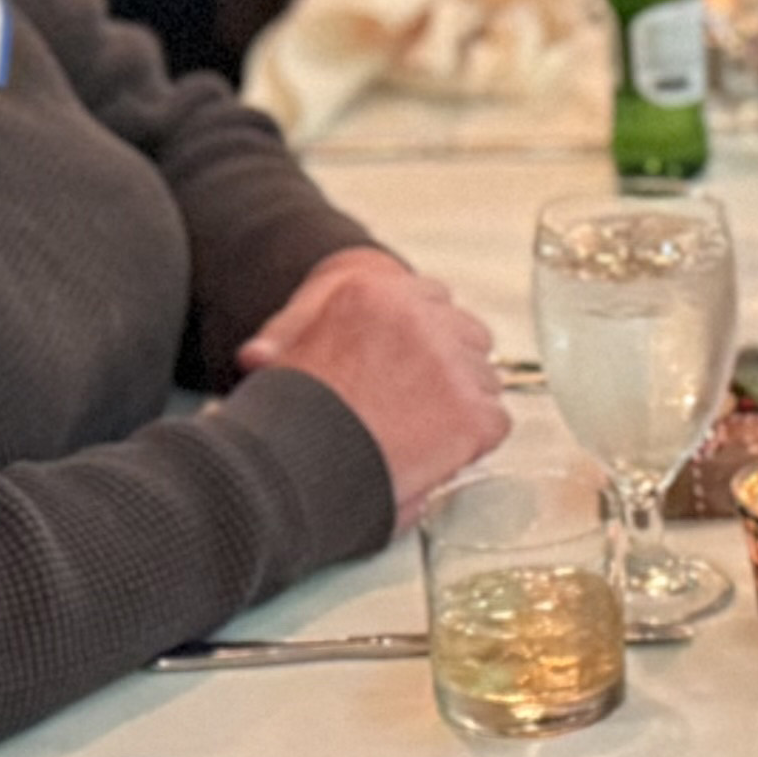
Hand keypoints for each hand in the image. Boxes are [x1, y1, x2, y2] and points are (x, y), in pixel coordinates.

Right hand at [233, 245, 510, 522]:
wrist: (296, 465)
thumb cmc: (287, 421)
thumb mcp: (282, 356)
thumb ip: (298, 337)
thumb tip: (263, 354)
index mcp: (372, 290)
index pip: (432, 299)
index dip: (424, 341)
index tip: (412, 366)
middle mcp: (417, 317)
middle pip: (468, 335)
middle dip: (450, 369)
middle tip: (420, 406)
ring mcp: (449, 363)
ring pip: (484, 379)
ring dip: (462, 405)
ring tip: (421, 436)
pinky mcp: (471, 411)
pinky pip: (494, 421)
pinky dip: (473, 444)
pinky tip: (437, 455)